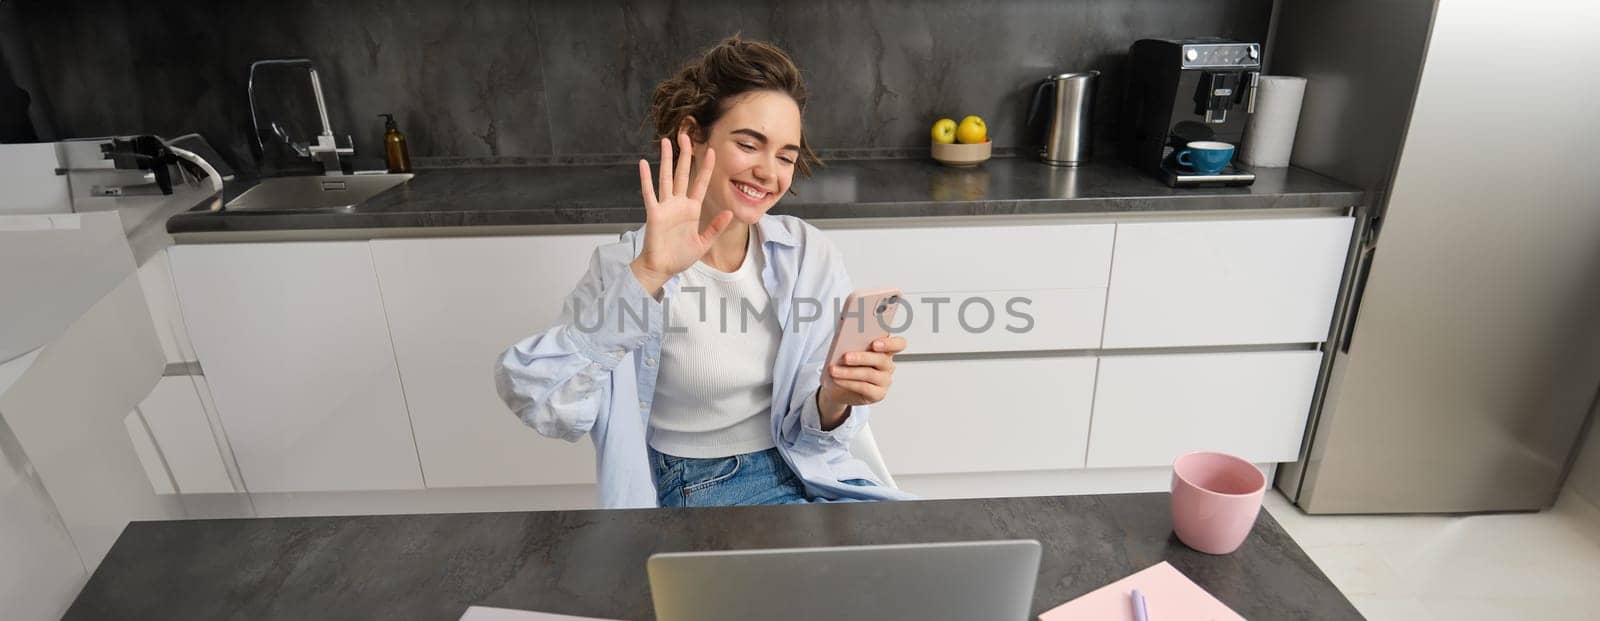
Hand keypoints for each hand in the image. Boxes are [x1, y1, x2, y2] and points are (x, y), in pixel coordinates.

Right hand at [631, 132, 731, 296]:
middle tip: (686, 136)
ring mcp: (666, 207)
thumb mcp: (703, 243)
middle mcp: (678, 204)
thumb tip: (729, 212)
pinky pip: (649, 193)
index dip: (706, 168)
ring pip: (666, 178)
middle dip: (685, 155)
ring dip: (666, 160)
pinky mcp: (654, 213)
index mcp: (692, 210)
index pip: (700, 183)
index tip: (712, 151)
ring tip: (666, 142)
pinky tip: (644, 164)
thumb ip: (715, 228)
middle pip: (683, 174)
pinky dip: (646, 179)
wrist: (662, 269)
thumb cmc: (680, 257)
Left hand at [818, 336, 907, 429]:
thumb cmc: (847, 365)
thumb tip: (846, 341)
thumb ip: (854, 343)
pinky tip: (837, 379)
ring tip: (833, 370)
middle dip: (862, 358)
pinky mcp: (878, 394)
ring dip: (849, 372)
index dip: (889, 343)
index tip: (875, 343)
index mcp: (886, 349)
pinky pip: (864, 387)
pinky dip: (848, 382)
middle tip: (846, 357)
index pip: (899, 344)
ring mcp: (885, 380)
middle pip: (882, 359)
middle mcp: (888, 365)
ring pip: (870, 374)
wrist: (839, 387)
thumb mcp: (849, 351)